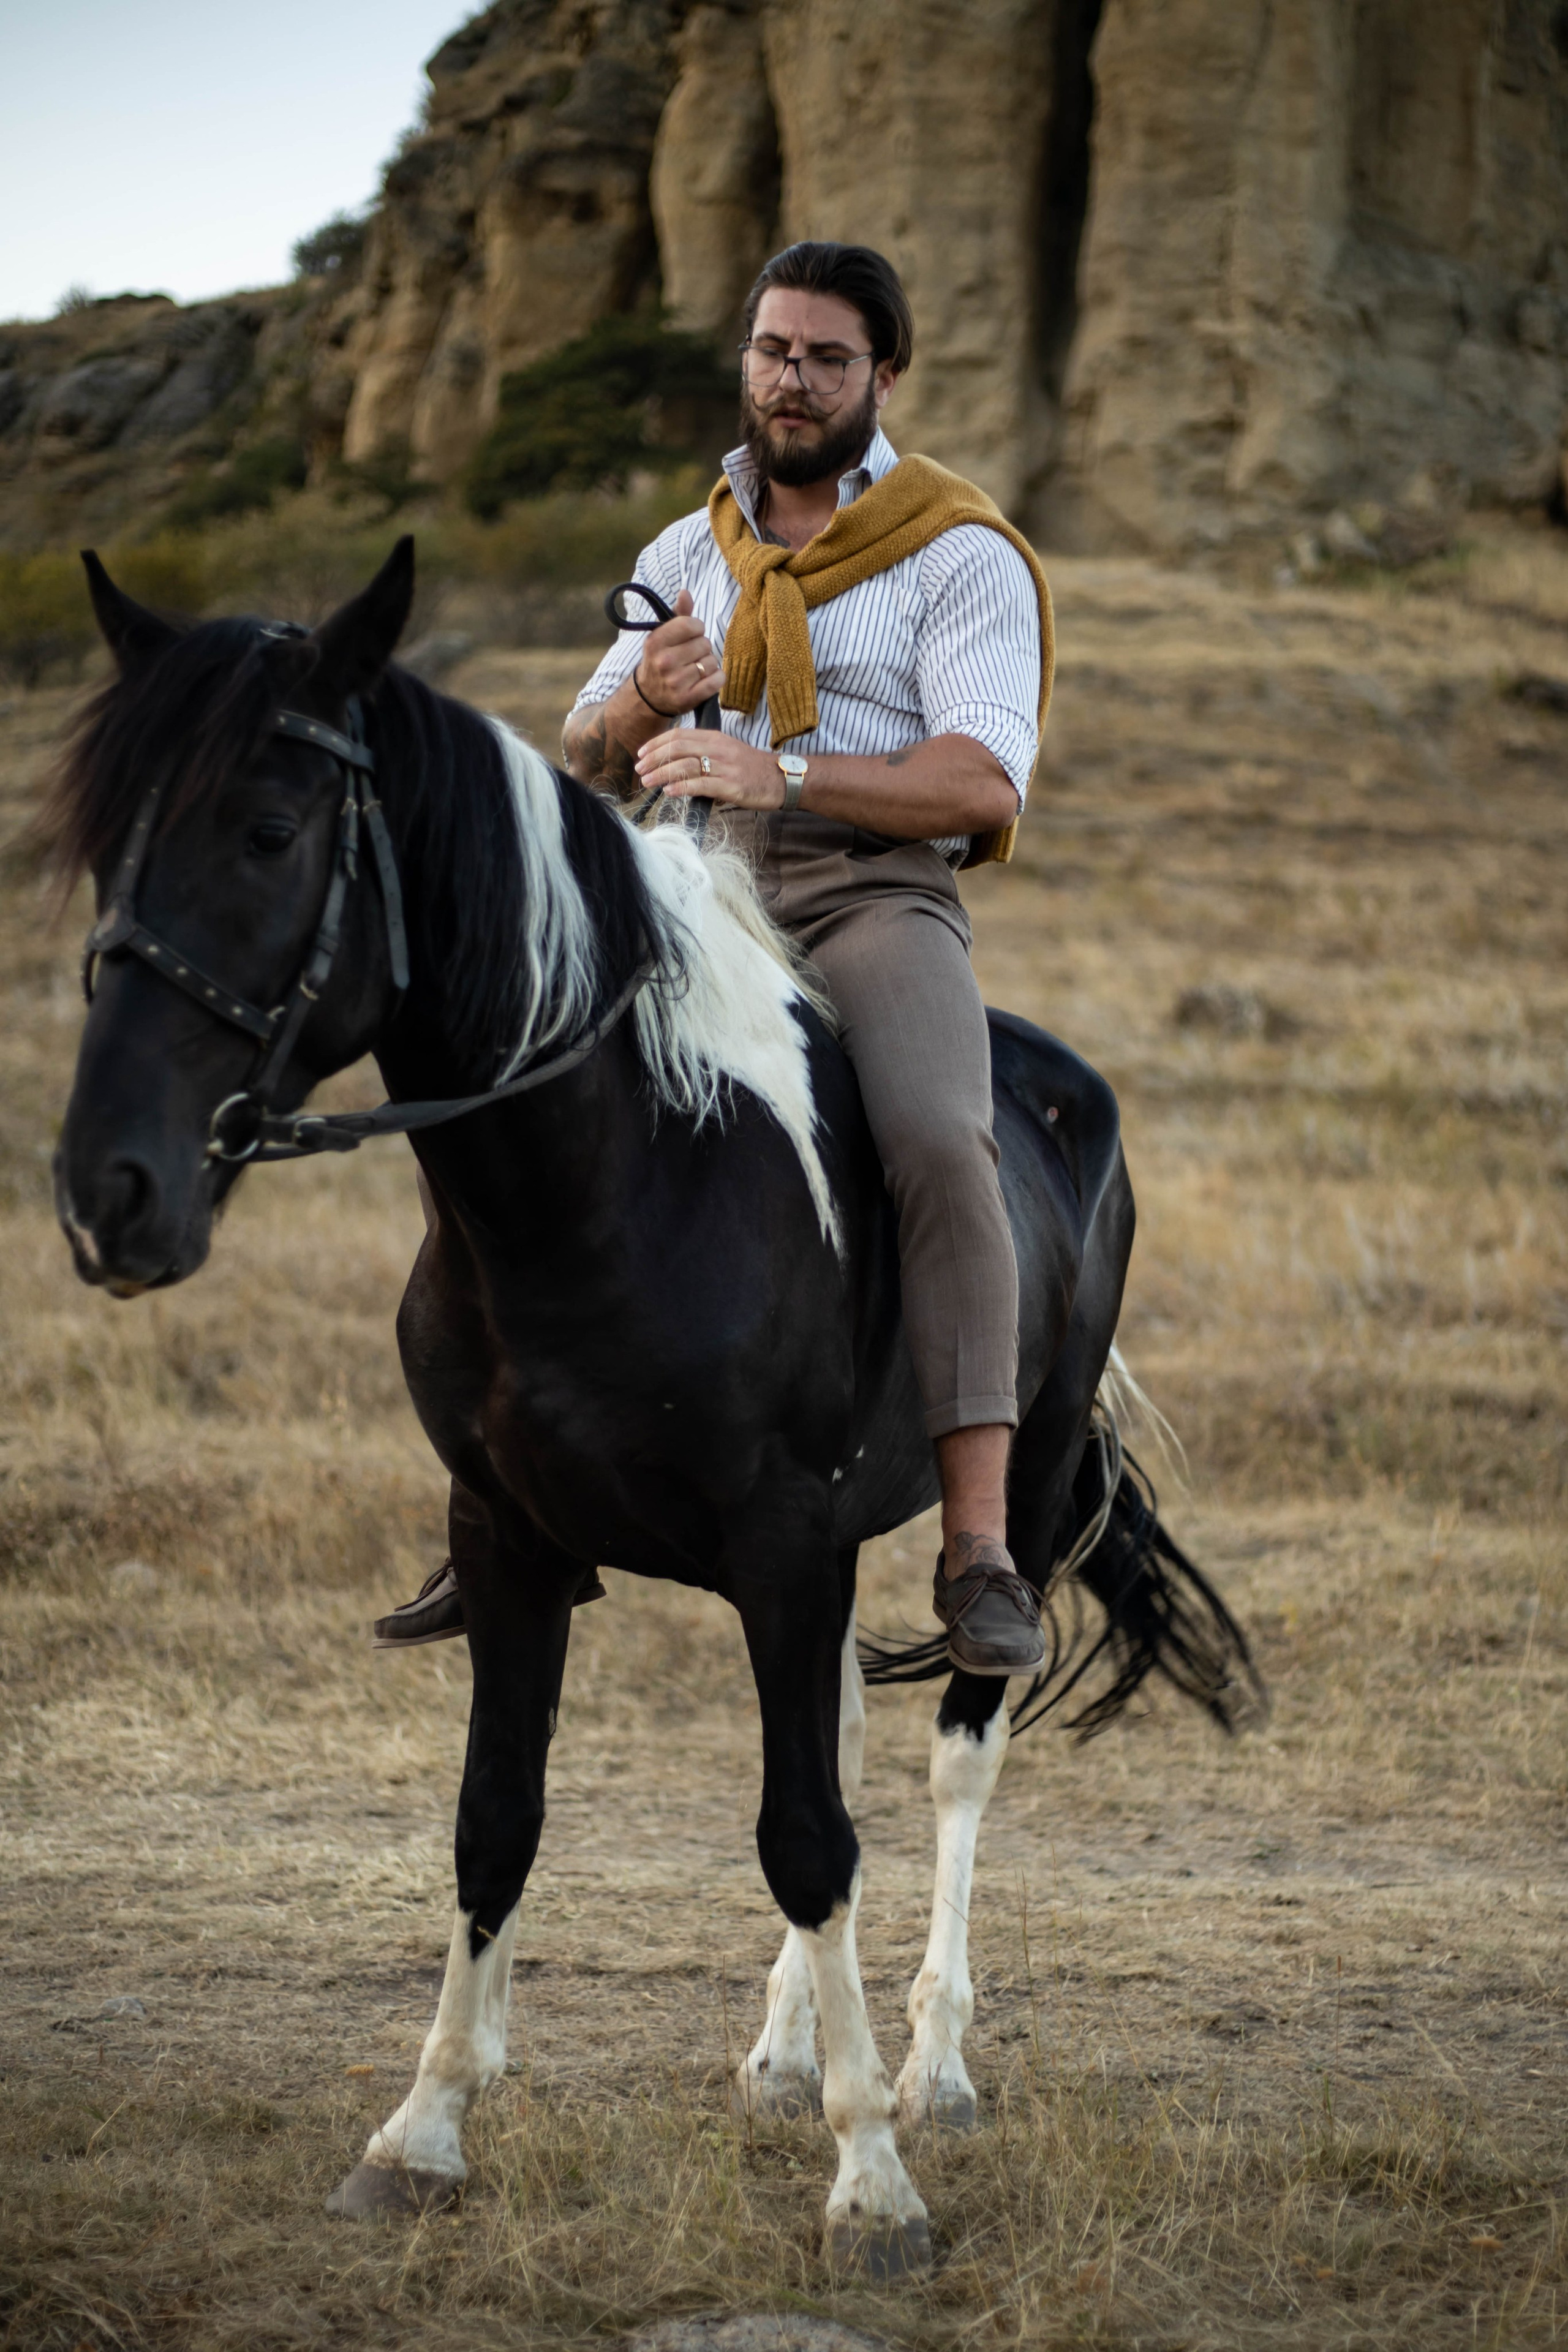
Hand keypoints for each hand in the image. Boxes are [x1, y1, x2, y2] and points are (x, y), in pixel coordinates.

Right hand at [631, 589, 724, 715]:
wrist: (649, 696)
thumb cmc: (660, 660)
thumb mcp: (662, 636)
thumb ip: (678, 614)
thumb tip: (685, 592)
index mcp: (656, 642)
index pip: (691, 624)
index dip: (697, 628)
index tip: (691, 635)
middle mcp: (664, 662)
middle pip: (704, 644)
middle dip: (702, 648)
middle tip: (691, 656)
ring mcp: (676, 682)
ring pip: (712, 662)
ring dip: (708, 664)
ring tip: (695, 669)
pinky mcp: (688, 699)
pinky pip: (717, 681)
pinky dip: (717, 678)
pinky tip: (706, 679)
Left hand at [634, 727, 785, 807]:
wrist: (782, 779)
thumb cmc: (752, 769)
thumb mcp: (727, 753)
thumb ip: (703, 755)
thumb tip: (676, 765)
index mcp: (715, 738)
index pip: (679, 735)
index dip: (657, 743)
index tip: (642, 754)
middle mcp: (718, 748)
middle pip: (678, 747)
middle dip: (654, 758)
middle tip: (639, 769)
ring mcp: (725, 766)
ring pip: (686, 765)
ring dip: (662, 773)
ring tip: (647, 782)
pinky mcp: (731, 785)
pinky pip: (701, 784)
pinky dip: (682, 787)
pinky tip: (669, 791)